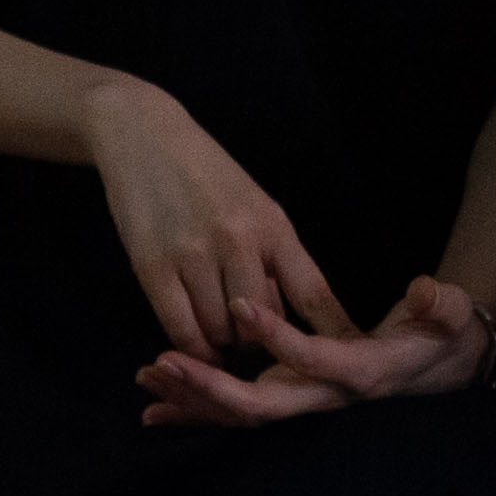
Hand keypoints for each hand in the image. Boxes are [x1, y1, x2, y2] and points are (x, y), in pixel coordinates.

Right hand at [78, 77, 351, 364]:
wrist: (145, 135)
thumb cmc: (206, 173)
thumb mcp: (255, 204)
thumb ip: (273, 255)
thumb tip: (287, 315)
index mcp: (273, 225)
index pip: (313, 291)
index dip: (332, 332)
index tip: (350, 360)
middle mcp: (238, 240)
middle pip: (263, 324)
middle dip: (259, 340)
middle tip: (246, 335)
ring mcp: (194, 254)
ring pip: (221, 332)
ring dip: (220, 343)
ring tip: (214, 328)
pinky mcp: (152, 266)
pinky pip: (181, 330)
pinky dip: (190, 346)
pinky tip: (191, 339)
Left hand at [134, 276, 494, 428]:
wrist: (442, 366)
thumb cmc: (443, 337)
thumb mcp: (449, 317)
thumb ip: (439, 306)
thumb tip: (426, 293)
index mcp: (360, 375)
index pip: (313, 362)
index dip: (278, 337)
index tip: (240, 304)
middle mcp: (325, 398)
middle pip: (259, 405)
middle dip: (209, 387)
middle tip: (164, 362)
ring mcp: (304, 402)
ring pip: (240, 413)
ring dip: (192, 399)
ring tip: (146, 377)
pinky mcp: (290, 398)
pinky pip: (236, 412)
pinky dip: (196, 410)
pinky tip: (154, 410)